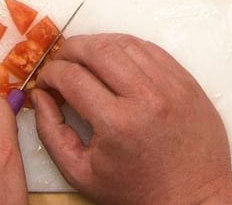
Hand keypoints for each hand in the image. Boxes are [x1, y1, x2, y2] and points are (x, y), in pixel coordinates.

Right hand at [32, 33, 231, 204]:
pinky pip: (151, 49)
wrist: (192, 197)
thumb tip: (39, 96)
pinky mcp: (186, 81)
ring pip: (124, 43)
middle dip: (69, 50)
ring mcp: (170, 85)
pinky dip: (126, 47)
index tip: (45, 81)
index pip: (71, 77)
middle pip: (97, 50)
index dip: (50, 74)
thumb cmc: (136, 191)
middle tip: (61, 63)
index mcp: (117, 123)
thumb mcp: (81, 173)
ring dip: (97, 44)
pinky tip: (115, 60)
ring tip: (85, 59)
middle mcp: (145, 97)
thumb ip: (51, 132)